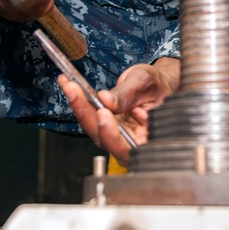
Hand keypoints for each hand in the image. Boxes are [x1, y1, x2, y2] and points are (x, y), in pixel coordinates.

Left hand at [59, 57, 180, 164]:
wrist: (158, 83)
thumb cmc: (159, 86)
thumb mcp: (146, 83)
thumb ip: (127, 94)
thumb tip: (106, 100)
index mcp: (148, 139)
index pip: (128, 147)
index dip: (113, 135)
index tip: (103, 114)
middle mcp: (129, 142)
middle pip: (104, 139)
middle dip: (87, 114)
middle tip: (75, 91)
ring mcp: (116, 134)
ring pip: (93, 128)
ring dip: (79, 105)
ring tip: (69, 84)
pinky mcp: (106, 123)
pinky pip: (89, 116)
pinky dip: (78, 100)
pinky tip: (69, 84)